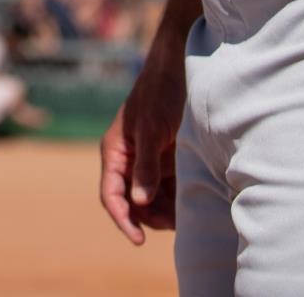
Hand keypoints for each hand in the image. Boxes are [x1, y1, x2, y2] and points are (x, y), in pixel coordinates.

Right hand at [99, 55, 183, 244]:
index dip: (123, 219)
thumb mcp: (152, 129)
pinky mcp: (166, 158)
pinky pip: (167, 186)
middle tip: (174, 224)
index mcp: (115, 152)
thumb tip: (139, 202)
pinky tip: (192, 203)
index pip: (111, 195)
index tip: (138, 239)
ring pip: (151, 198)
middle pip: (132, 202)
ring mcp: (147, 159)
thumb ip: (146, 166)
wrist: (180, 65)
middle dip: (149, 217)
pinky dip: (176, 198)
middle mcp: (128, 159)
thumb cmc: (160, 92)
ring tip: (186, 216)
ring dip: (165, 210)